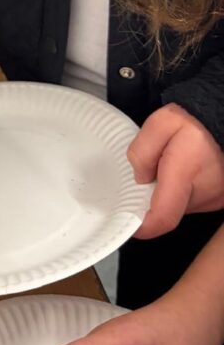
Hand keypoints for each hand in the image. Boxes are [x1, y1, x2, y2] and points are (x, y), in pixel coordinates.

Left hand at [128, 102, 223, 237]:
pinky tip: (185, 169)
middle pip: (169, 211)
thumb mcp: (161, 123)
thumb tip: (140, 178)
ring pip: (181, 205)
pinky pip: (194, 199)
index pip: (163, 217)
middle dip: (154, 197)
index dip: (143, 226)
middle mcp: (204, 192)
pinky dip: (184, 189)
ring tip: (171, 165)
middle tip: (152, 172)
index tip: (130, 224)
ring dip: (170, 191)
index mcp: (185, 173)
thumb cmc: (197, 118)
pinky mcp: (220, 197)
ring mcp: (215, 198)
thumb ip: (142, 151)